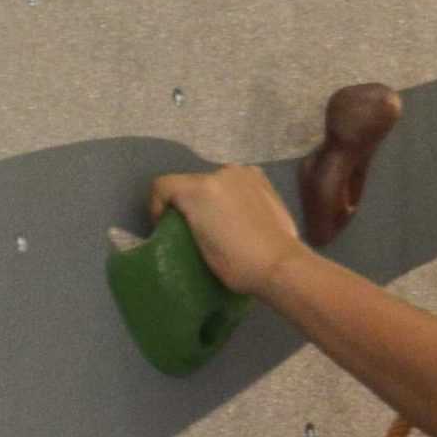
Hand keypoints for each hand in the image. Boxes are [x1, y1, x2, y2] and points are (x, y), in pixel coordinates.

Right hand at [148, 163, 302, 297]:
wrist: (280, 264)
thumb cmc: (236, 264)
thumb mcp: (198, 248)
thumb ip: (187, 223)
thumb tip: (188, 221)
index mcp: (199, 189)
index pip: (162, 186)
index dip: (156, 205)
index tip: (164, 226)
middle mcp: (219, 172)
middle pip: (190, 182)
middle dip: (187, 202)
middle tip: (195, 228)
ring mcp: (243, 173)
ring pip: (214, 181)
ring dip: (211, 197)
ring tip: (222, 222)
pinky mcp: (261, 178)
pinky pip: (236, 182)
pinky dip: (233, 193)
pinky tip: (241, 214)